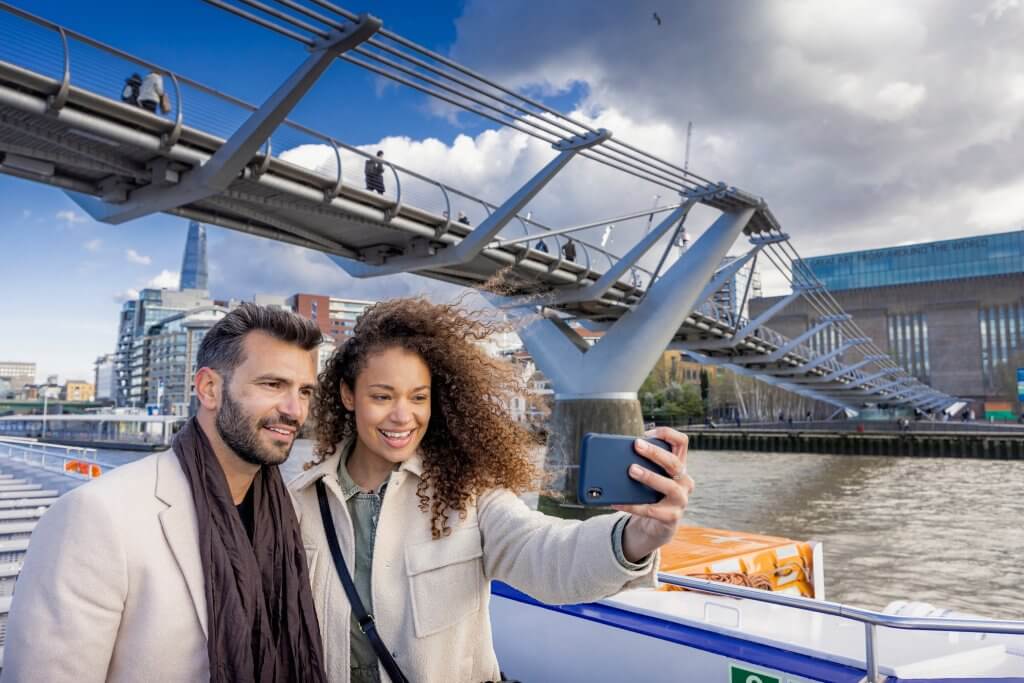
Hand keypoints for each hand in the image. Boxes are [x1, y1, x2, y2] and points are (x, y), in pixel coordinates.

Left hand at [613, 427, 694, 563]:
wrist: (656, 526)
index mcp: (679, 466)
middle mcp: (685, 481)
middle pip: (674, 462)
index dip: (668, 433)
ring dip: (649, 476)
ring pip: (669, 486)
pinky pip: (652, 510)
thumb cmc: (650, 495)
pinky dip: (632, 505)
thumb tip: (614, 454)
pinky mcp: (672, 517)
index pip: (681, 442)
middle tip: (636, 445)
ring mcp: (681, 500)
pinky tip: (616, 502)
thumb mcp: (648, 477)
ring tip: (631, 470)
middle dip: (655, 452)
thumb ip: (640, 464)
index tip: (648, 432)